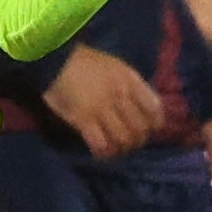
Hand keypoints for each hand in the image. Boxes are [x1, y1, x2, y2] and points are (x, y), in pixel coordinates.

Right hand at [38, 45, 159, 159]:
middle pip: (140, 129)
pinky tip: (100, 151)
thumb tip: (141, 109)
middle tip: (129, 142)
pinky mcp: (83, 120)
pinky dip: (103, 152)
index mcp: (130, 80)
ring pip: (123, 139)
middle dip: (137, 140)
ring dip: (121, 148)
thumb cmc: (86, 62)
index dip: (154, 125)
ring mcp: (102, 109)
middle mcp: (120, 95)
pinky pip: (100, 144)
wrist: (56, 59)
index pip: (155, 110)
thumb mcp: (116, 67)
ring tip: (115, 148)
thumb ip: (131, 85)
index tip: (148, 129)